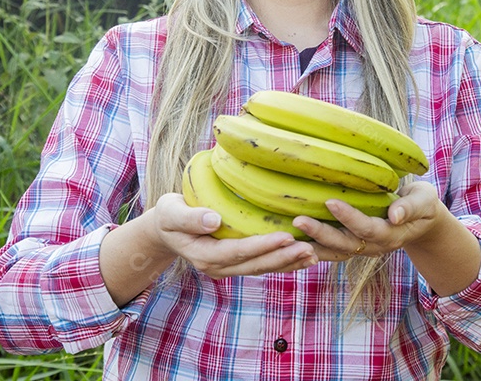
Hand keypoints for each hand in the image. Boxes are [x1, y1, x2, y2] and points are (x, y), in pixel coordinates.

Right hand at [152, 193, 317, 278]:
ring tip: (313, 254)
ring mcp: (229, 268)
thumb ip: (190, 218)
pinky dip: (284, 262)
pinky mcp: (237, 263)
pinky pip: (263, 265)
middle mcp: (219, 267)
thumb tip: (214, 220)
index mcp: (205, 256)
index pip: (238, 252)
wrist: (166, 230)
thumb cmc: (169, 216)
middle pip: (255, 265)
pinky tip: (304, 258)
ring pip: (262, 268)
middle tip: (308, 248)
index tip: (285, 237)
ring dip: (288, 263)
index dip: (262, 246)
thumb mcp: (171, 212)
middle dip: (283, 257)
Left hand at [292, 181, 450, 261]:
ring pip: (332, 252)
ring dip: (310, 245)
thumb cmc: (422, 205)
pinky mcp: (350, 245)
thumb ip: (411, 207)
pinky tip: (289, 241)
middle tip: (298, 220)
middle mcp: (373, 246)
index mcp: (391, 235)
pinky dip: (310, 249)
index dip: (349, 217)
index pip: (367, 228)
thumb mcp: (424, 202)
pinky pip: (329, 251)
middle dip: (321, 234)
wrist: (421, 223)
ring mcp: (360, 248)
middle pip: (344, 244)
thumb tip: (396, 214)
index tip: (330, 201)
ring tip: (286, 236)